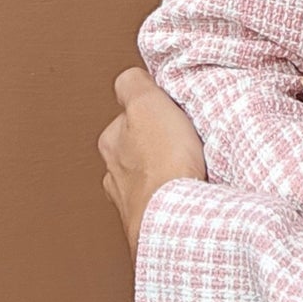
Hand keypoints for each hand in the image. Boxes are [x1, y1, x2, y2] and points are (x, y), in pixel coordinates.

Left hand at [97, 67, 206, 261]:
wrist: (177, 222)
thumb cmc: (163, 166)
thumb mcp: (147, 104)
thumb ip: (134, 84)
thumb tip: (133, 77)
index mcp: (111, 141)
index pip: (128, 112)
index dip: (151, 108)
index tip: (170, 110)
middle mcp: (114, 173)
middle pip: (138, 145)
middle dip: (157, 142)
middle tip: (184, 138)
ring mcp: (131, 202)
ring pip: (150, 176)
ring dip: (165, 171)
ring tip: (191, 166)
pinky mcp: (152, 224)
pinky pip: (164, 202)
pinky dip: (174, 196)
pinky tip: (191, 191)